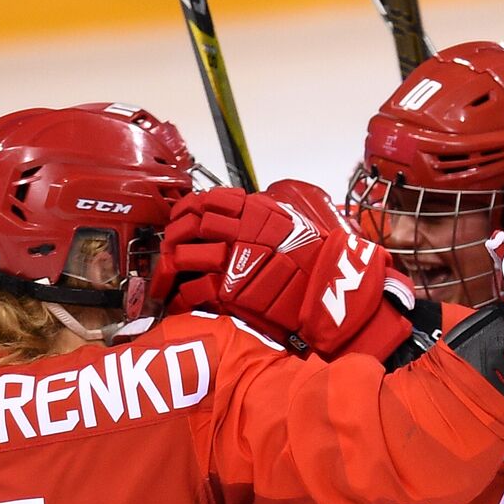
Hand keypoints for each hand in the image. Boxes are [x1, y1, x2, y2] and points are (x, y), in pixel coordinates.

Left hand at [150, 183, 412, 361]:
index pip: (204, 200)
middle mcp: (238, 229)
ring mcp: (232, 259)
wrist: (336, 289)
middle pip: (186, 225)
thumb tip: (251, 207)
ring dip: (169, 271)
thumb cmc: (321, 258)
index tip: (181, 221)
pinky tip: (180, 304)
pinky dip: (181, 298)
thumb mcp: (296, 220)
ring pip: (181, 256)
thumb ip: (268, 213)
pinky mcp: (230, 291)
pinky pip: (192, 291)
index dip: (185, 211)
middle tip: (168, 252)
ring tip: (166, 282)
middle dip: (171, 239)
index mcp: (254, 209)